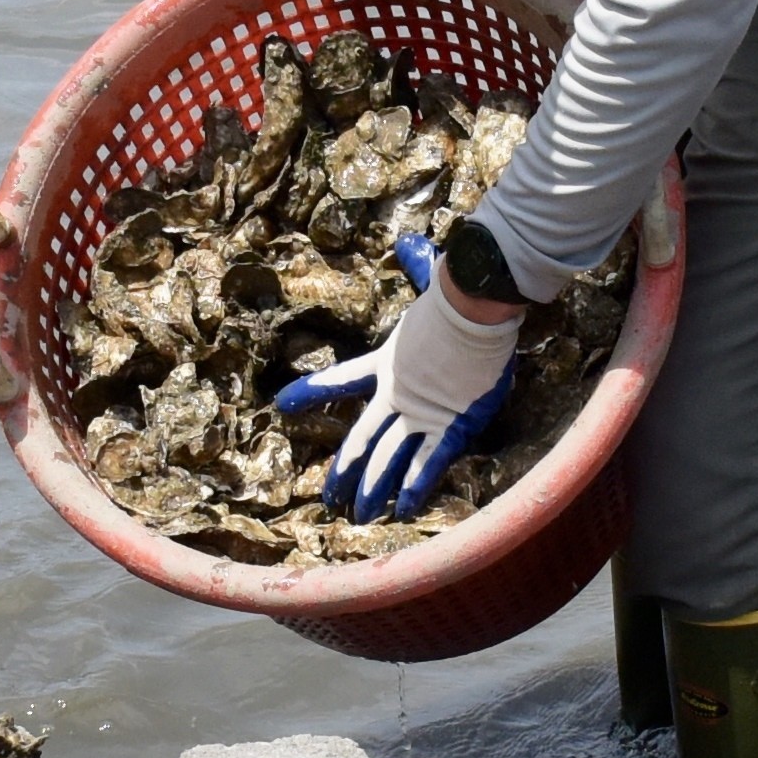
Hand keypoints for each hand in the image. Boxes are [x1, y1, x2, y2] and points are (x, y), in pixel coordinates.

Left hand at [275, 232, 521, 519]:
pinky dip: (414, 489)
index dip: (312, 391)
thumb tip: (412, 242)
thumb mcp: (430, 279)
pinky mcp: (450, 427)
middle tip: (329, 498)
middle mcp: (398, 394)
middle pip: (362, 440)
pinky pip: (429, 465)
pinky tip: (401, 511)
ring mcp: (422, 413)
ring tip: (359, 514)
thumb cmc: (455, 295)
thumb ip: (419, 263)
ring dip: (373, 490)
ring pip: (389, 460)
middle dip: (345, 472)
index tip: (282, 404)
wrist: (474, 311)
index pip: (341, 378)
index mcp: (388, 362)